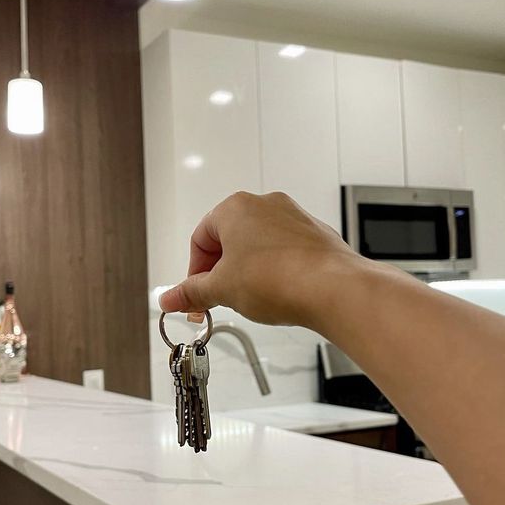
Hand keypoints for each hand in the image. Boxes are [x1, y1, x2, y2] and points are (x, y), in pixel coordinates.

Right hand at [159, 191, 367, 328]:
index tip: (195, 295)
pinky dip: (275, 272)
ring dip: (247, 272)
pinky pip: (284, 253)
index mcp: (235, 208)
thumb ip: (192, 293)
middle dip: (221, 273)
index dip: (194, 273)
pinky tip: (277, 294)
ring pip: (258, 246)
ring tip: (250, 299)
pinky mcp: (314, 236)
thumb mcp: (222, 290)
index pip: (200, 240)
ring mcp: (293, 218)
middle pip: (229, 241)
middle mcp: (265, 205)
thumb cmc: (281, 278)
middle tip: (219, 299)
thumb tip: (171, 297)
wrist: (333, 288)